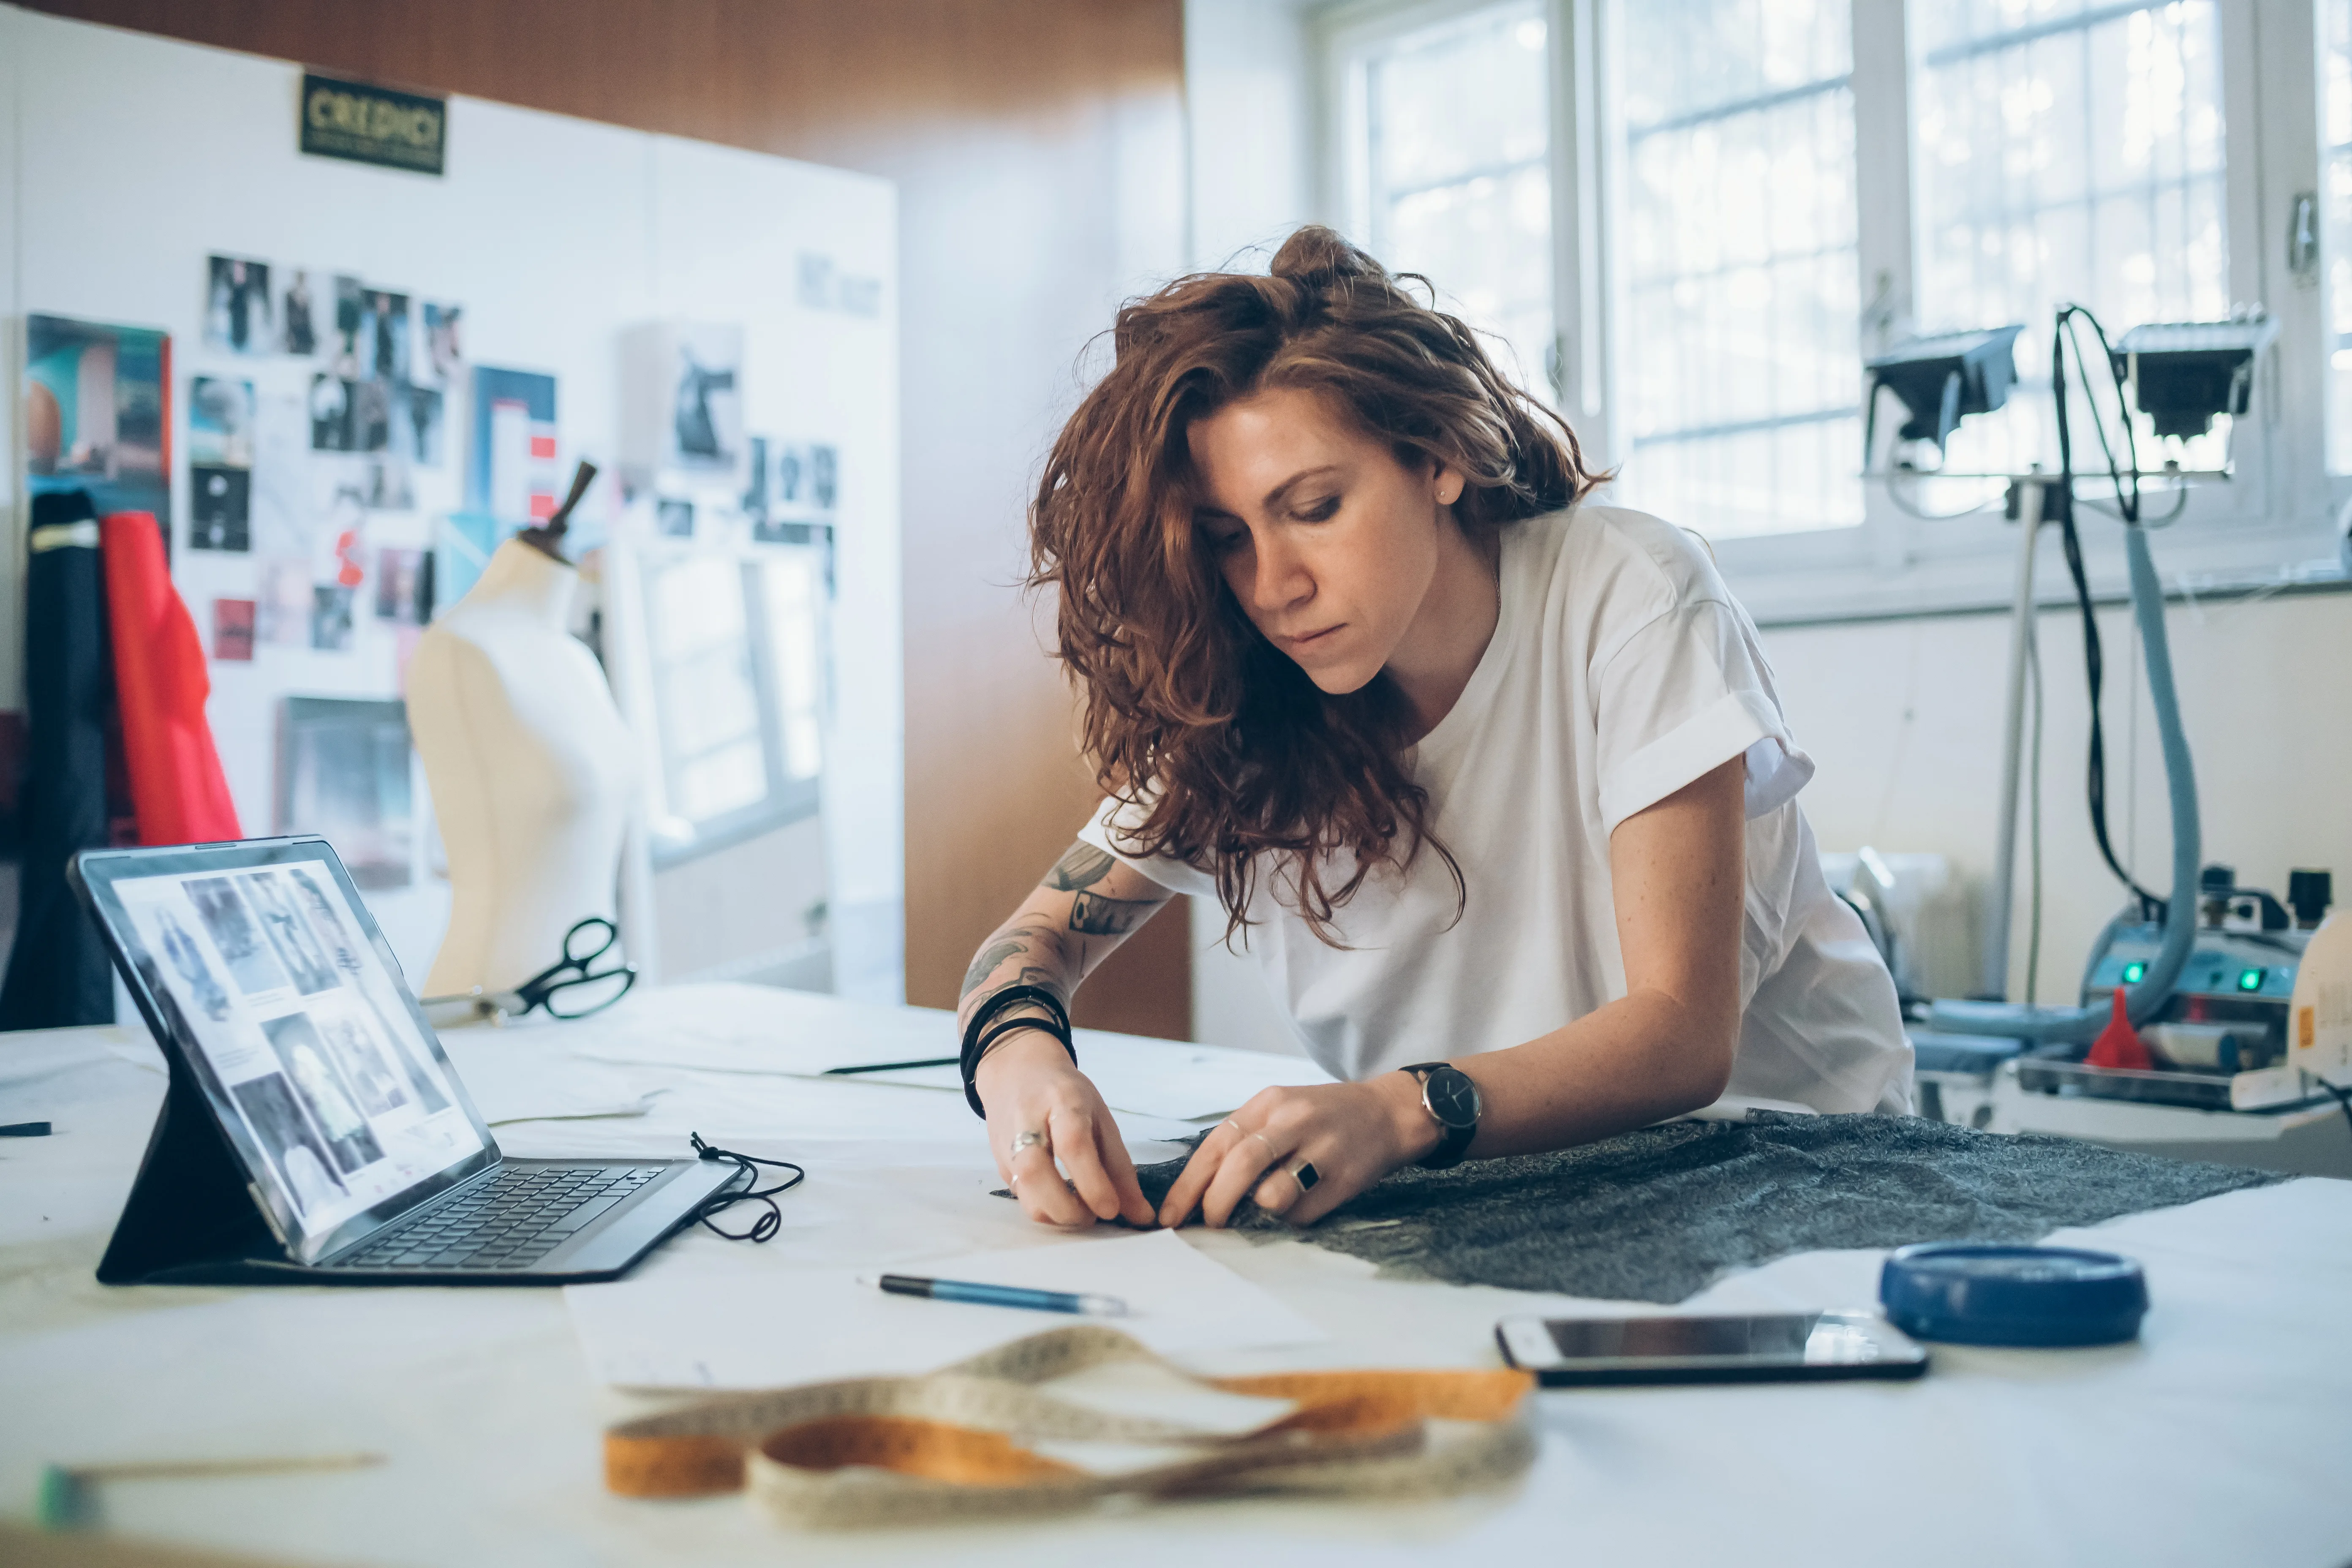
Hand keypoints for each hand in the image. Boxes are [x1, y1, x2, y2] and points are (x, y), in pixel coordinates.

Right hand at [975, 1029, 1154, 1227]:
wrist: (1016, 1072)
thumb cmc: (1066, 1094)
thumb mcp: (1100, 1118)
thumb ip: (1120, 1168)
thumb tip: (1141, 1216)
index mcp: (1062, 1101)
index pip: (1073, 1143)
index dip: (1092, 1182)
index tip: (1111, 1209)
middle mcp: (1027, 1120)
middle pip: (1036, 1172)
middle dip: (1067, 1208)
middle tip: (1093, 1216)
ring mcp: (1007, 1142)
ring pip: (1021, 1190)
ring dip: (1054, 1214)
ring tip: (1080, 1212)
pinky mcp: (999, 1161)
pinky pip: (1020, 1195)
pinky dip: (1044, 1208)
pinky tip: (1061, 1203)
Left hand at [1156, 1073, 1439, 1228]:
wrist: (1389, 1113)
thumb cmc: (1323, 1117)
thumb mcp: (1281, 1110)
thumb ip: (1244, 1141)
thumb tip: (1202, 1192)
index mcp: (1269, 1103)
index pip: (1216, 1144)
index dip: (1188, 1185)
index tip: (1171, 1216)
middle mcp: (1294, 1121)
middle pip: (1241, 1166)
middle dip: (1215, 1204)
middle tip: (1209, 1226)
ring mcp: (1322, 1149)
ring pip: (1273, 1195)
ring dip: (1257, 1214)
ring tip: (1258, 1213)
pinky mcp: (1345, 1178)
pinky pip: (1303, 1214)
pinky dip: (1289, 1221)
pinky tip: (1294, 1210)